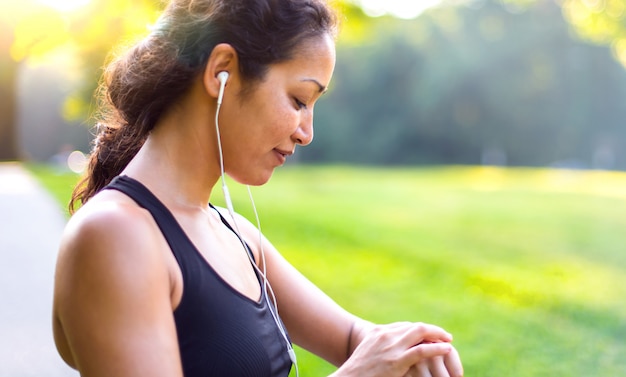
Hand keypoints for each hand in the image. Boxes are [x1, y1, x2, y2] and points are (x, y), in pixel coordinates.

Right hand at [331, 322, 461, 376]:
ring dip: (437, 335)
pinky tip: (446, 349)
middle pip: (414, 327)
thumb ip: (380, 349)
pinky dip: (436, 348)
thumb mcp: (368, 353)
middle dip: (431, 330)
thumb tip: (392, 353)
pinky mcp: (396, 361)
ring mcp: (391, 347)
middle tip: (444, 335)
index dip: (420, 330)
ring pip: (420, 333)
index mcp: (378, 332)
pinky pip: (421, 350)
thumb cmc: (358, 371)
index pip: (405, 326)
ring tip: (448, 340)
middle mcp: (385, 335)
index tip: (429, 335)